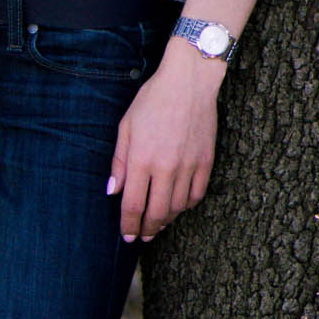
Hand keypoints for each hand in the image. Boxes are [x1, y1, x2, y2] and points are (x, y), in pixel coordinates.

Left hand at [109, 39, 222, 240]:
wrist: (189, 81)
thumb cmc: (153, 99)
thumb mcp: (126, 126)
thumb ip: (119, 162)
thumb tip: (112, 191)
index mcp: (141, 159)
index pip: (133, 205)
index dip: (128, 225)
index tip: (126, 235)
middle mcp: (165, 167)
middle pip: (156, 213)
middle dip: (147, 230)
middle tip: (142, 237)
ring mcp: (188, 166)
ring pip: (177, 208)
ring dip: (166, 221)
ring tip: (158, 224)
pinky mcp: (206, 162)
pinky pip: (197, 195)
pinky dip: (186, 206)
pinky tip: (179, 206)